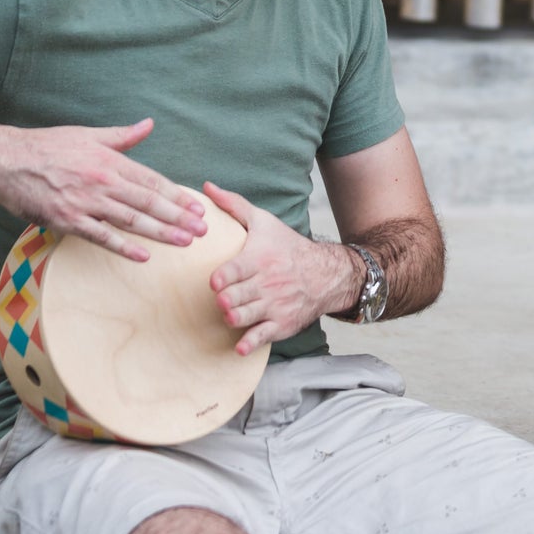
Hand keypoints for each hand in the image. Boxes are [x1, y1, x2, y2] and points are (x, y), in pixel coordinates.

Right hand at [0, 118, 206, 261]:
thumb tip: (149, 124)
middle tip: (203, 229)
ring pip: (131, 219)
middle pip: (148, 202)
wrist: (5, 161)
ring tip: (185, 241)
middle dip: (178, 216)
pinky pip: (100, 236)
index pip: (152, 180)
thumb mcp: (88, 135)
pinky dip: (123, 246)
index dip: (178, 195)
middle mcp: (102, 181)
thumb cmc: (48, 146)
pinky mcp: (66, 220)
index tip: (198, 207)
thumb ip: (122, 136)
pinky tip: (144, 256)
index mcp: (110, 161)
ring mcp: (85, 202)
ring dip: (161, 232)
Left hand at [203, 181, 354, 356]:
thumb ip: (233, 206)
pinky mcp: (281, 324)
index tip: (215, 281)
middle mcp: (266, 283)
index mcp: (259, 259)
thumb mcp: (264, 222)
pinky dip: (248, 343)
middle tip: (223, 298)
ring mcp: (274, 305)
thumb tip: (207, 188)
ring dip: (232, 318)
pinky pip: (261, 337)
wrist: (326, 273)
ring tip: (231, 313)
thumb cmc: (288, 247)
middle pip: (233, 298)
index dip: (219, 279)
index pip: (231, 273)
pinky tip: (240, 345)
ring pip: (242, 317)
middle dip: (224, 300)